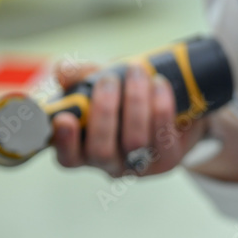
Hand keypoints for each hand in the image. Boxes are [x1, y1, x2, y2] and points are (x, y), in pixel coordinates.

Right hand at [51, 61, 206, 176]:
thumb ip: (80, 75)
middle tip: (109, 80)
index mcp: (85, 149)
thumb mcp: (101, 79)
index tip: (64, 118)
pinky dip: (160, 108)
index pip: (68, 157)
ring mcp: (139, 166)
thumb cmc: (127, 94)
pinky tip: (158, 84)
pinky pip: (162, 138)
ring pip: (133, 142)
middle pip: (100, 152)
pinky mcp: (167, 159)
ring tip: (137, 71)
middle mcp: (109, 163)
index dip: (64, 142)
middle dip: (104, 112)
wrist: (174, 103)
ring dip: (134, 102)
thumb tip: (63, 72)